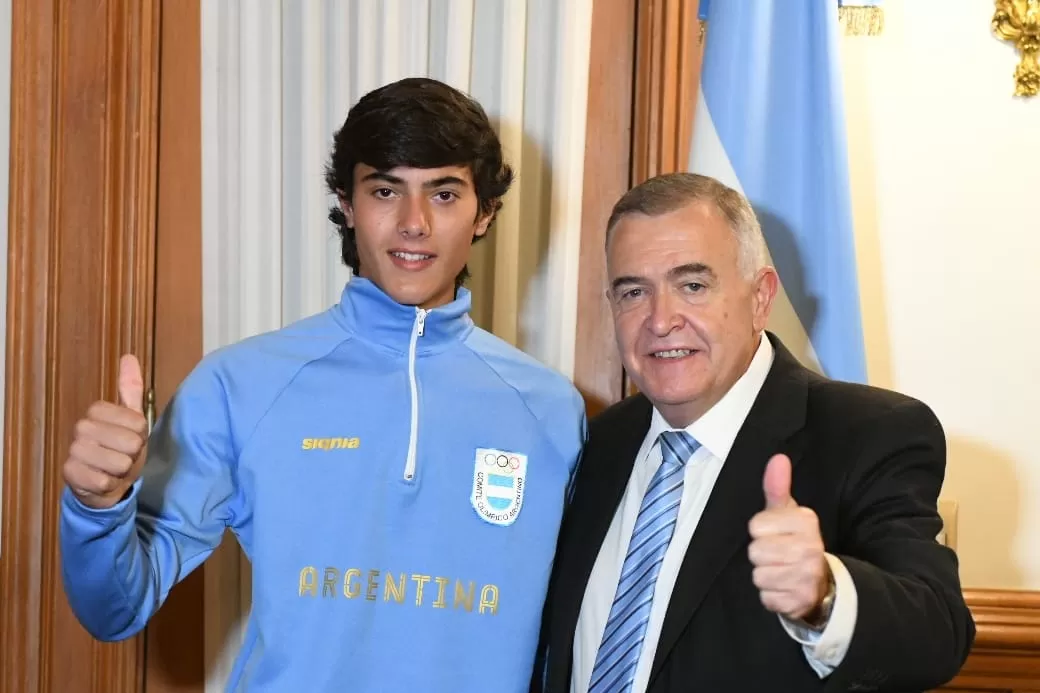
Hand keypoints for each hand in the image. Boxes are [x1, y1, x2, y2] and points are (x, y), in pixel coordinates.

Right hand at [63, 355, 148, 508]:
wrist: (106, 484)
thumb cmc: (121, 449)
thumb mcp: (133, 419)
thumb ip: (131, 389)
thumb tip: (129, 357)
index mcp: (97, 412)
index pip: (137, 421)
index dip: (141, 434)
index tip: (133, 438)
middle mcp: (81, 428)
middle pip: (130, 442)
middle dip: (133, 454)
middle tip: (123, 455)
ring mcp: (74, 451)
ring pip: (118, 462)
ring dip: (122, 470)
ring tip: (114, 469)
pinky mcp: (69, 475)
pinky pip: (102, 481)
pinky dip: (109, 484)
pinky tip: (103, 481)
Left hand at [747, 453, 830, 622]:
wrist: (821, 583)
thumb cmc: (795, 541)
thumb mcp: (787, 513)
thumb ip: (778, 487)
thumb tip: (778, 458)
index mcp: (806, 522)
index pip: (756, 525)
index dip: (760, 531)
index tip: (776, 534)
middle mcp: (811, 548)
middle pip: (755, 552)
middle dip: (761, 555)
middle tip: (778, 555)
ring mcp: (808, 577)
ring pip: (759, 576)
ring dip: (765, 576)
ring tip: (781, 571)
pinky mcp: (801, 602)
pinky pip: (766, 598)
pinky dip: (771, 596)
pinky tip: (784, 588)